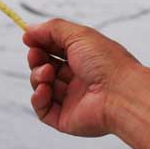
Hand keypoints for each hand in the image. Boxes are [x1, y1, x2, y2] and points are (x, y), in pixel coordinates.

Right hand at [22, 18, 140, 136]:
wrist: (121, 94)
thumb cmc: (105, 62)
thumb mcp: (78, 35)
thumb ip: (52, 29)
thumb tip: (28, 30)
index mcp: (84, 58)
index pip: (56, 49)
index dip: (41, 43)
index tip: (28, 38)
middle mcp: (78, 78)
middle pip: (46, 67)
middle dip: (36, 59)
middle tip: (37, 55)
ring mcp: (72, 99)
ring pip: (42, 86)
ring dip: (37, 76)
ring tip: (47, 72)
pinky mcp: (66, 119)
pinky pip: (43, 109)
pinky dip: (38, 98)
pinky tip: (45, 89)